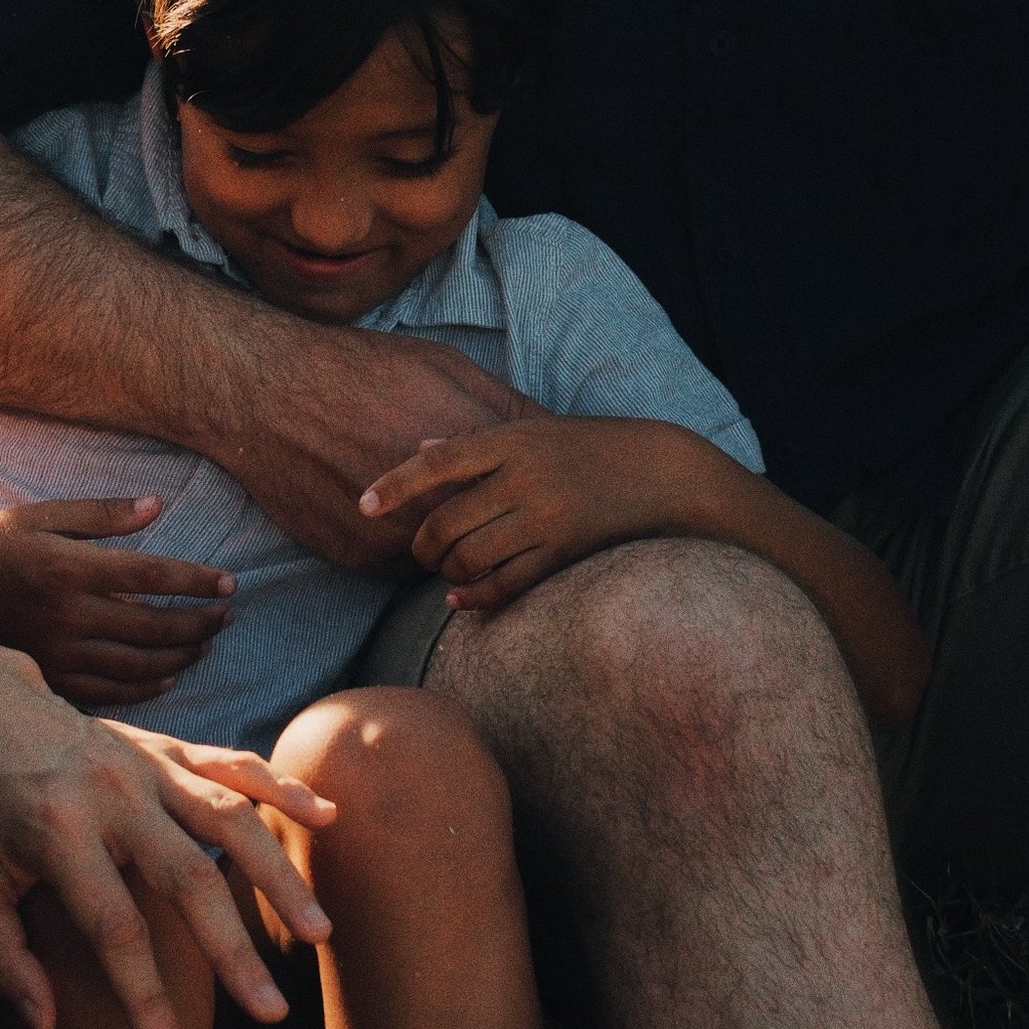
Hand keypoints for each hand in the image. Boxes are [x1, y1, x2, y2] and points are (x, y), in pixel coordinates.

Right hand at [0, 499, 233, 704]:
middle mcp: (68, 614)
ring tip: (203, 645)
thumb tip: (158, 506)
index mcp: (70, 567)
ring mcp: (58, 652)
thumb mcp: (42, 515)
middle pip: (153, 627)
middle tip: (225, 617)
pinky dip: (144, 689)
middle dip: (199, 624)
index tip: (230, 583)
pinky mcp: (48, 677)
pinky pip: (107, 693)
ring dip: (179, 657)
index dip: (197, 581)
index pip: (152, 576)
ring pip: (137, 666)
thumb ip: (102, 513)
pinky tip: (167, 678)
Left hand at [0, 644, 333, 1028]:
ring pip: (230, 820)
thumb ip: (2, 956)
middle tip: (272, 1012)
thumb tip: (47, 1026)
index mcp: (56, 834)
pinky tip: (325, 817)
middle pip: (188, 881)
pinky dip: (281, 788)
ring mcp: (147, 767)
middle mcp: (113, 797)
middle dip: (232, 953)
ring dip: (278, 876)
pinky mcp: (168, 746)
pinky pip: (234, 764)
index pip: (113, 930)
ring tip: (319, 930)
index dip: (144, 998)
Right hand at [217, 312, 532, 569]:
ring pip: (449, 560)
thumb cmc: (363, 371)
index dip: (531, 492)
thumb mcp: (444, 369)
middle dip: (494, 527)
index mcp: (471, 460)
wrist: (270, 396)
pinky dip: (404, 551)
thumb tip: (551, 433)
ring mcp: (401, 538)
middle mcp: (441, 506)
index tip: (528, 487)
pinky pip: (403, 569)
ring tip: (436, 513)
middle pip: (494, 540)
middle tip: (486, 511)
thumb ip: (502, 407)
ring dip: (449, 545)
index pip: (529, 499)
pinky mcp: (363, 560)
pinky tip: (394, 517)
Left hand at [361, 416, 699, 611]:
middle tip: (420, 551)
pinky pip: (505, 585)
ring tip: (446, 571)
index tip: (363, 505)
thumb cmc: (593, 448)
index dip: (394, 484)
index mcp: (514, 440)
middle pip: (446, 522)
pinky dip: (474, 597)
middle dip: (422, 544)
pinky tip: (462, 598)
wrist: (665, 475)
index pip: (438, 462)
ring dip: (446, 572)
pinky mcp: (565, 554)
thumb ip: (478, 442)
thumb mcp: (538, 430)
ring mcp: (546, 518)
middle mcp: (526, 478)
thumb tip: (420, 449)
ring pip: (469, 558)